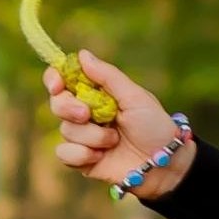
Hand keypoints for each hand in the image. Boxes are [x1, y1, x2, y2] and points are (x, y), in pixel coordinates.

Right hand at [42, 51, 185, 197]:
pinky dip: (82, 155)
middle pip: (57, 103)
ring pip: (65, 130)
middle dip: (69, 108)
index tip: (58, 85)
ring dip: (91, 136)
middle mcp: (86, 113)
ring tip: (114, 141)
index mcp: (97, 93)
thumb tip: (82, 54)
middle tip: (87, 114)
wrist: (164, 164)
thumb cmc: (154, 126)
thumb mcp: (135, 96)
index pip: (65, 80)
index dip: (54, 79)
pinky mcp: (82, 160)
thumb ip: (108, 76)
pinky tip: (101, 157)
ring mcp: (84, 137)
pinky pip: (64, 153)